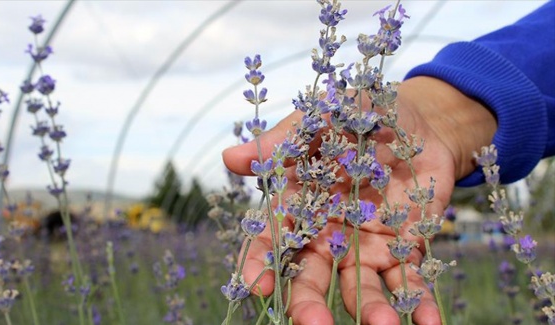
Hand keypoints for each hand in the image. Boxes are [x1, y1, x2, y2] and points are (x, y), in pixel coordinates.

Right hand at [222, 76, 495, 324]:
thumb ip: (285, 140)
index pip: (272, 240)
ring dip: (369, 310)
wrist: (420, 120)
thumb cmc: (362, 113)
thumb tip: (230, 156)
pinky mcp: (404, 250)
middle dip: (307, 303)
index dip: (260, 264)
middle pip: (310, 275)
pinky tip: (429, 323)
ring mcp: (365, 245)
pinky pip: (409, 283)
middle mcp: (327, 232)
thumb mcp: (325, 118)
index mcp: (300, 203)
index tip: (258, 287)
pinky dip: (418, 305)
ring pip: (358, 287)